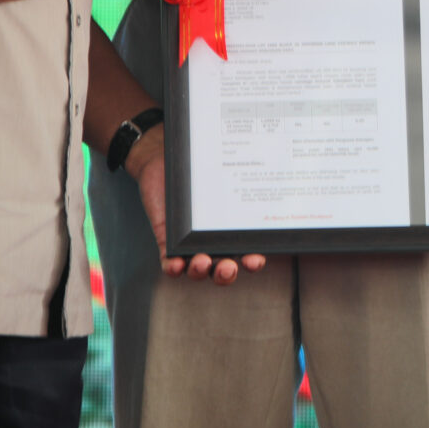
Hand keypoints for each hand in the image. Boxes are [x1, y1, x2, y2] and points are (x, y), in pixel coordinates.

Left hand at [125, 127, 264, 283]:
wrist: (164, 160)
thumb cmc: (197, 164)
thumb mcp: (217, 169)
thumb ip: (234, 172)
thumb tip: (264, 154)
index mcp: (231, 229)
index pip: (247, 253)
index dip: (253, 261)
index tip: (255, 259)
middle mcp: (213, 242)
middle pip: (224, 268)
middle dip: (227, 273)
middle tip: (229, 267)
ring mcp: (190, 245)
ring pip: (198, 269)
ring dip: (201, 271)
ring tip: (202, 261)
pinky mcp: (167, 242)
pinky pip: (170, 263)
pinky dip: (174, 267)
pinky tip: (176, 264)